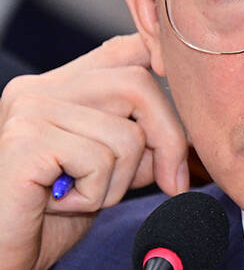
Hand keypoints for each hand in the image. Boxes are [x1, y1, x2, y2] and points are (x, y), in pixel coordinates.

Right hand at [0, 34, 189, 269]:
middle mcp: (41, 88)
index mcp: (59, 87)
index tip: (191, 93)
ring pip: (125, 133)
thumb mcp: (106, 172)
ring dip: (119, 181)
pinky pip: (99, 160)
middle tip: (170, 183)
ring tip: (80, 196)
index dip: (162, 60)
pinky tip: (61, 203)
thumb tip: (187, 136)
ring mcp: (30, 110)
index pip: (123, 49)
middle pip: (138, 85)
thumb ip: (139, 145)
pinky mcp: (26, 141)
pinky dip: (95, 194)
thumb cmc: (44, 219)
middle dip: (168, 139)